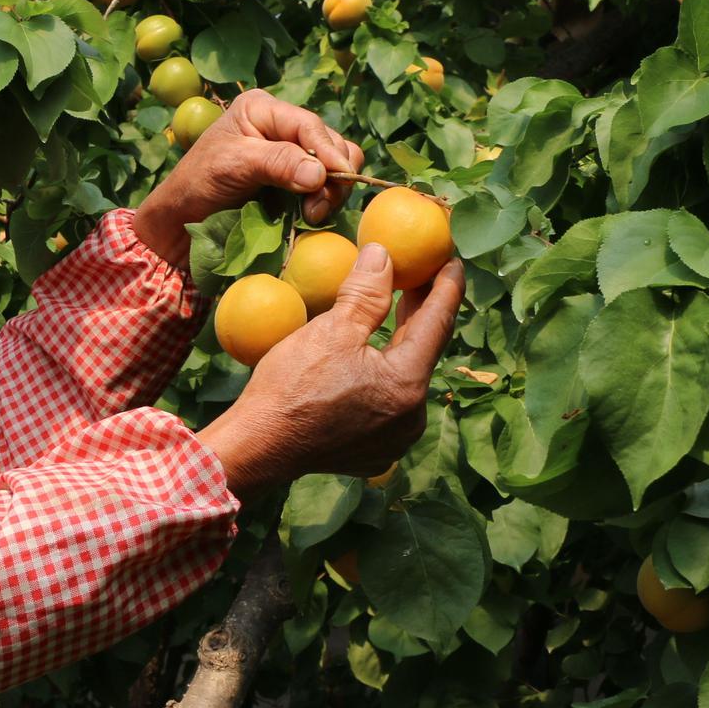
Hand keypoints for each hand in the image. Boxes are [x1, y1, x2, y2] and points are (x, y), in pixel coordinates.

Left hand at [132, 89, 365, 266]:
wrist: (182, 217)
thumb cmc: (198, 183)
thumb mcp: (234, 165)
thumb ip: (277, 163)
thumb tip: (320, 174)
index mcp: (263, 109)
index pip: (309, 125)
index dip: (328, 152)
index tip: (340, 179)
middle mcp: (281, 125)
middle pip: (330, 143)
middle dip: (332, 174)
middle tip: (316, 208)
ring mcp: (290, 151)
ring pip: (334, 165)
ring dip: (331, 191)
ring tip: (312, 214)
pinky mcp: (294, 178)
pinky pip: (325, 184)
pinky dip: (324, 199)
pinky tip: (310, 214)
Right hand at [196, 242, 465, 495]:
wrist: (257, 446)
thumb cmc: (291, 386)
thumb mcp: (331, 331)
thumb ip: (366, 292)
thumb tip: (383, 254)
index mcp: (407, 383)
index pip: (437, 323)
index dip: (446, 288)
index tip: (452, 262)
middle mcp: (412, 416)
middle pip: (424, 352)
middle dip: (421, 314)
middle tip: (419, 281)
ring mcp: (395, 440)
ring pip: (406, 381)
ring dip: (401, 348)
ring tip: (394, 317)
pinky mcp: (374, 453)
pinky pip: (388, 406)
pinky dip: (382, 379)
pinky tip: (367, 364)